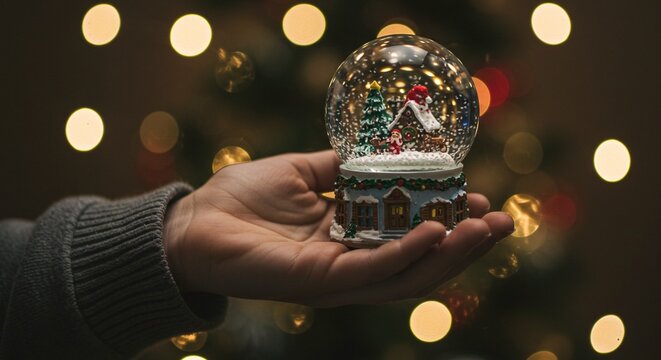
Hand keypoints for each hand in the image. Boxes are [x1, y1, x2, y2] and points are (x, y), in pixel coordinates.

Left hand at [164, 151, 513, 306]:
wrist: (194, 222)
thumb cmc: (243, 199)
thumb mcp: (303, 172)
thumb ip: (342, 168)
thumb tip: (379, 152)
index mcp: (350, 238)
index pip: (410, 236)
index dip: (449, 221)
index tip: (480, 198)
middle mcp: (350, 263)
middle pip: (420, 261)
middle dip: (465, 244)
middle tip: (503, 222)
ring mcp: (337, 277)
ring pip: (406, 273)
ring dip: (450, 253)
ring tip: (485, 229)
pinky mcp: (320, 280)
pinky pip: (372, 269)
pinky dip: (407, 253)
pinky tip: (436, 231)